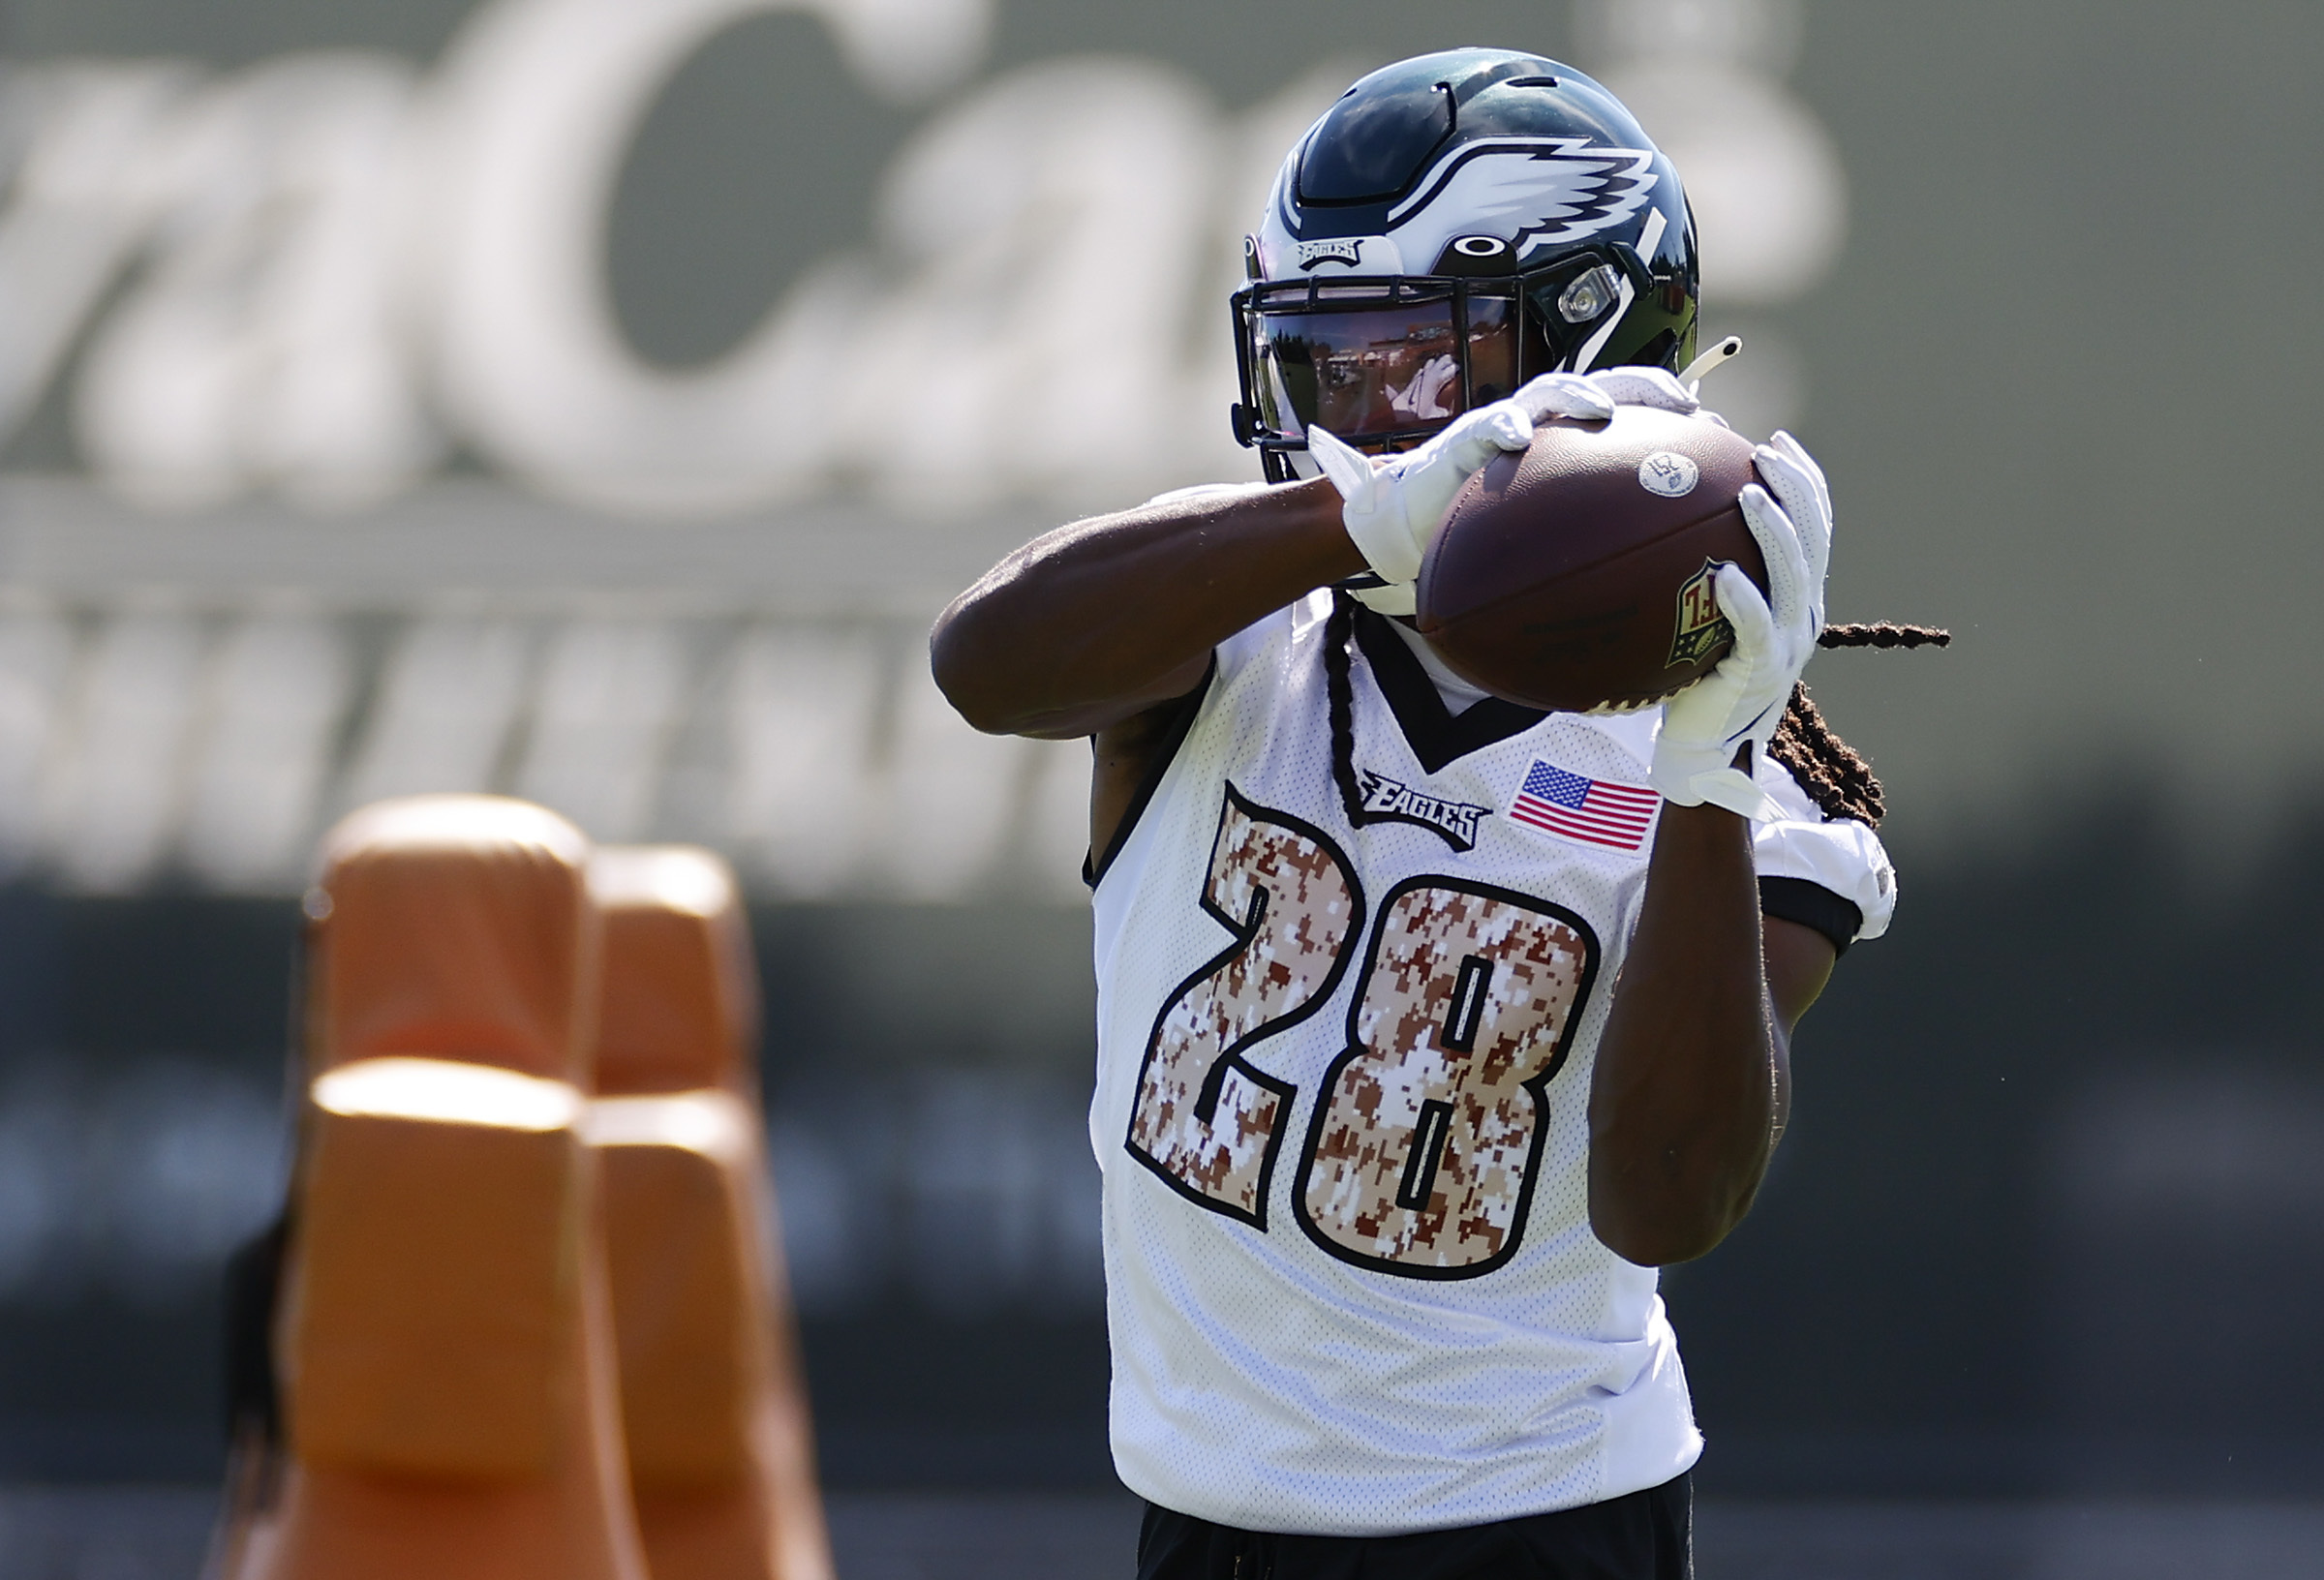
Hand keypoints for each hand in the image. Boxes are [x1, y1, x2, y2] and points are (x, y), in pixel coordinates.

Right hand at [1308, 370, 1702, 614]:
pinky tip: (1514, 439)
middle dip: (1643, 386)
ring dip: (1576, 395)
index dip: (1676, 415)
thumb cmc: (1486, 537)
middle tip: (1679, 404)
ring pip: (1548, 393)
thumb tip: (1654, 596)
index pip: (1635, 414)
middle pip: (1605, 385)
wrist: (1416, 530)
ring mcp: (1505, 426)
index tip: (1716, 432)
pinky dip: (1500, 428)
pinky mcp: (1463, 442)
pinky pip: (1483, 427)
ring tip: (1601, 409)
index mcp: (1572, 443)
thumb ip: (1591, 551)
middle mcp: (1545, 426)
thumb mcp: (1547, 545)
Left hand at [1650, 431, 1831, 818]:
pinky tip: (1725, 576)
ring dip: (1775, 531)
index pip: (1816, 527)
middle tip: (1765, 451)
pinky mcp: (1764, 673)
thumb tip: (1659, 520)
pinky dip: (1746, 600)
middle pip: (1814, 537)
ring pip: (1795, 575)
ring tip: (1749, 494)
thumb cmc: (1692, 679)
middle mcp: (1805, 615)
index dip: (1805, 481)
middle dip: (1795, 487)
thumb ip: (1700, 576)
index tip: (1778, 443)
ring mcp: (1791, 644)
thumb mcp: (1703, 619)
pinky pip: (1758, 629)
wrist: (1701, 749)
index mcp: (1799, 597)